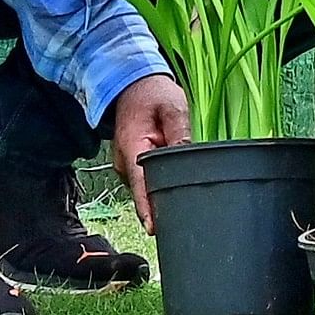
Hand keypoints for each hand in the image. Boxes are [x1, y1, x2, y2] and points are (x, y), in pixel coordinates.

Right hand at [107, 73, 189, 231]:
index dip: (149, 208)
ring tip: (185, 204)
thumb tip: (188, 157)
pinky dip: (159, 184)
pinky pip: (147, 180)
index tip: (155, 228)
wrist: (132, 85)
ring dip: (162, 193)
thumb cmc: (153, 94)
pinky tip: (176, 187)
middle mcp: (126, 163)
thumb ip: (180, 133)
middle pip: (144, 193)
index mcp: (132, 149)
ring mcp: (128, 166)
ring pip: (146, 188)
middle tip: (185, 216)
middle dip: (161, 205)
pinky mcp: (134, 164)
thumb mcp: (173, 108)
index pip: (140, 186)